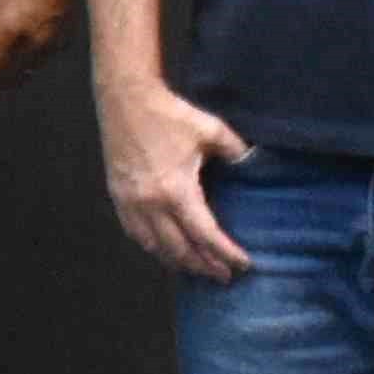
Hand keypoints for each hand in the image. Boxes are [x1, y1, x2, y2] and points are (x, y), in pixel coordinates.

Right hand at [99, 74, 256, 280]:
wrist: (125, 98)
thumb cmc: (169, 114)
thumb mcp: (211, 129)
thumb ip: (236, 152)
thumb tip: (256, 164)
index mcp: (176, 189)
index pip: (205, 235)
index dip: (226, 253)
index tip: (243, 264)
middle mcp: (151, 202)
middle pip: (180, 249)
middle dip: (204, 265)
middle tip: (224, 276)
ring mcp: (130, 201)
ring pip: (154, 246)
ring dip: (178, 262)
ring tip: (197, 269)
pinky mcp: (118, 195)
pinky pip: (135, 232)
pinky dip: (152, 247)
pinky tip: (164, 250)